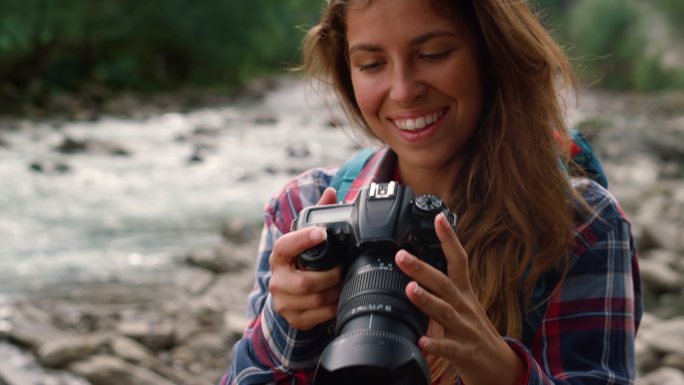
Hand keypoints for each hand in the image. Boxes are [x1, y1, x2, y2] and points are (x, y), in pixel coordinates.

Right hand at [268, 187, 342, 329]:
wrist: (286, 294)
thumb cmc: (299, 262)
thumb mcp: (304, 239)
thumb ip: (316, 214)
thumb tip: (331, 192)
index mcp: (279, 257)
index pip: (285, 246)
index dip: (303, 239)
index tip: (322, 232)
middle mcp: (277, 281)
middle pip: (307, 281)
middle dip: (331, 275)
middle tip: (343, 268)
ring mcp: (284, 302)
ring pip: (317, 299)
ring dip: (336, 290)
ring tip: (345, 281)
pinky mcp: (295, 319)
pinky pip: (321, 315)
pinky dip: (335, 306)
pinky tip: (340, 297)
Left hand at [395, 213, 525, 384]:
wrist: (500, 368)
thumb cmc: (474, 333)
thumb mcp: (462, 305)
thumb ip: (441, 290)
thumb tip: (417, 271)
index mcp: (464, 293)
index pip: (459, 260)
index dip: (450, 239)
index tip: (439, 217)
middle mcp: (464, 307)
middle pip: (444, 283)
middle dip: (423, 268)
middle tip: (401, 256)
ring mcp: (465, 329)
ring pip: (445, 312)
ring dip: (427, 300)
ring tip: (410, 290)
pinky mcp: (465, 353)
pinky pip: (449, 348)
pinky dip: (435, 344)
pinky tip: (421, 341)